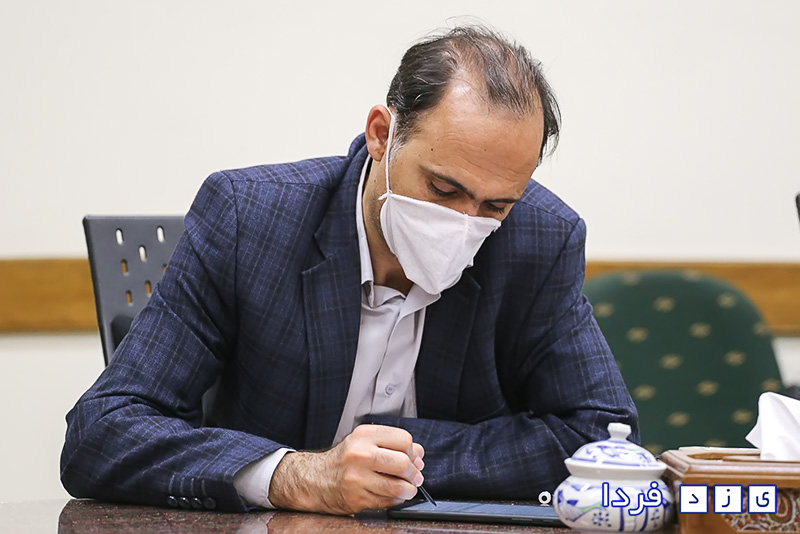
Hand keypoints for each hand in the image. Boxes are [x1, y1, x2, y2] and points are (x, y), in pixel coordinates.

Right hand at [268, 424, 424, 514]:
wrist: (314, 479)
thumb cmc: (343, 460)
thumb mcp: (364, 442)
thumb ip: (392, 444)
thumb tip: (419, 454)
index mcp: (364, 435)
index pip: (404, 440)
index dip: (413, 452)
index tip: (414, 459)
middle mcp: (360, 454)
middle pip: (403, 463)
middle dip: (414, 473)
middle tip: (415, 477)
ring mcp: (357, 477)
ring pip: (398, 486)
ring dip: (409, 490)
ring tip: (408, 489)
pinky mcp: (356, 498)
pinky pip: (387, 501)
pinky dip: (395, 500)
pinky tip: (392, 495)